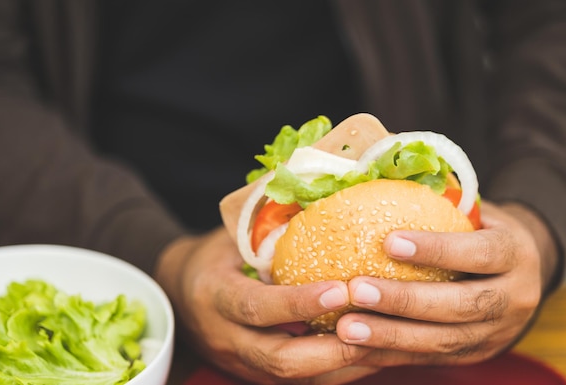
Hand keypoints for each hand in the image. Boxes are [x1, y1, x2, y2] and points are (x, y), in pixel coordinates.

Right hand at [155, 227, 378, 383]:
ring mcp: (243, 364)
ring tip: (386, 343)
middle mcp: (228, 339)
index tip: (341, 289)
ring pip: (296, 379)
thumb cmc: (214, 258)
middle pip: (279, 360)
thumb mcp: (231, 239)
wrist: (178, 296)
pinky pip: (303, 382)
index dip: (298, 304)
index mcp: (215, 298)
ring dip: (343, 366)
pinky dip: (338, 371)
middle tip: (377, 325)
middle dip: (332, 349)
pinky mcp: (260, 376)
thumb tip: (322, 199)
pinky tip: (372, 352)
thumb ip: (267, 230)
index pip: (256, 308)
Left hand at [334, 201, 558, 366]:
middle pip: (460, 306)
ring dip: (390, 335)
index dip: (436, 250)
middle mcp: (515, 299)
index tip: (388, 242)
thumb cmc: (482, 231)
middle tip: (356, 290)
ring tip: (346, 327)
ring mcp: (497, 334)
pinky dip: (391, 353)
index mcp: (516, 254)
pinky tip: (357, 346)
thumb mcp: (476, 211)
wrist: (525, 272)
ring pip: (443, 341)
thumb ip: (441, 203)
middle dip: (404, 301)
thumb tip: (375, 176)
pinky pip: (430, 358)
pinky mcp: (474, 355)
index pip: (479, 253)